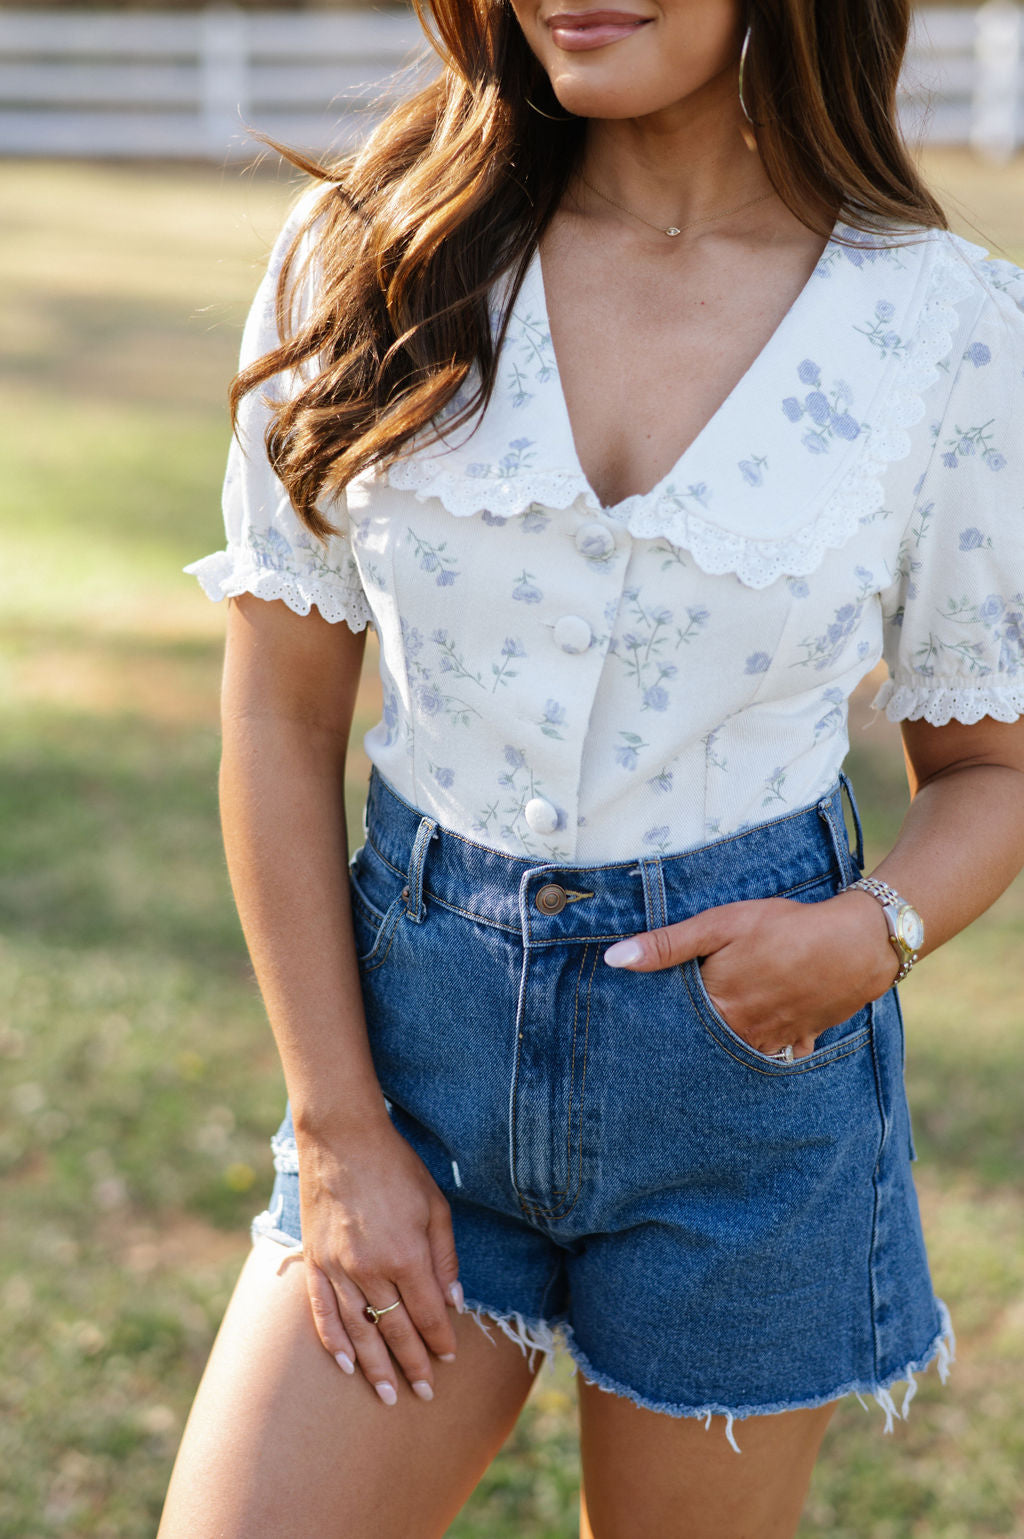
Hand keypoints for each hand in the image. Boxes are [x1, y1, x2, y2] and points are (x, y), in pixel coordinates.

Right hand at [295, 1112, 461, 1405]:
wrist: (341, 1138)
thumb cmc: (396, 1166)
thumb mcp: (434, 1205)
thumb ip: (445, 1258)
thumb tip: (454, 1303)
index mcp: (406, 1254)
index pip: (427, 1314)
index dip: (440, 1340)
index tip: (448, 1359)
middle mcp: (370, 1269)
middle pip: (395, 1329)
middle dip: (412, 1365)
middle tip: (423, 1394)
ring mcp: (337, 1267)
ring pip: (359, 1330)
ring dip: (374, 1367)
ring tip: (387, 1395)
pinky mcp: (314, 1261)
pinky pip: (323, 1312)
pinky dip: (334, 1342)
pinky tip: (346, 1365)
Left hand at [603, 889, 898, 1058]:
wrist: (857, 943)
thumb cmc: (785, 928)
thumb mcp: (721, 924)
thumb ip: (668, 945)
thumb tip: (615, 958)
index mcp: (718, 1008)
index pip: (675, 1028)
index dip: (658, 1026)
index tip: (638, 1028)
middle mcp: (744, 1034)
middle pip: (706, 1046)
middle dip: (689, 1046)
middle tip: (667, 1046)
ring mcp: (776, 1040)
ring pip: (740, 1055)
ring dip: (725, 1052)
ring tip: (708, 1046)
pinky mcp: (803, 1037)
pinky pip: (780, 1055)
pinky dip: (768, 1052)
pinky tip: (758, 1045)